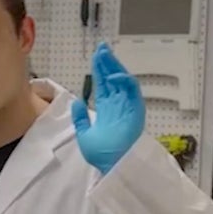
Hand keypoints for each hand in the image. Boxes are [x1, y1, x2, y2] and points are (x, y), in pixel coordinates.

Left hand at [70, 42, 145, 174]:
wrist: (112, 165)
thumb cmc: (101, 154)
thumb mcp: (84, 134)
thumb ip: (80, 118)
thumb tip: (77, 101)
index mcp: (107, 109)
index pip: (104, 84)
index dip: (100, 69)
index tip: (96, 56)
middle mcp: (118, 105)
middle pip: (113, 79)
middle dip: (107, 63)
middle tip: (101, 48)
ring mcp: (127, 107)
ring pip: (122, 81)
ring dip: (114, 67)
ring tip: (105, 55)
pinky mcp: (135, 110)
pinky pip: (132, 92)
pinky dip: (124, 82)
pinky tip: (113, 75)